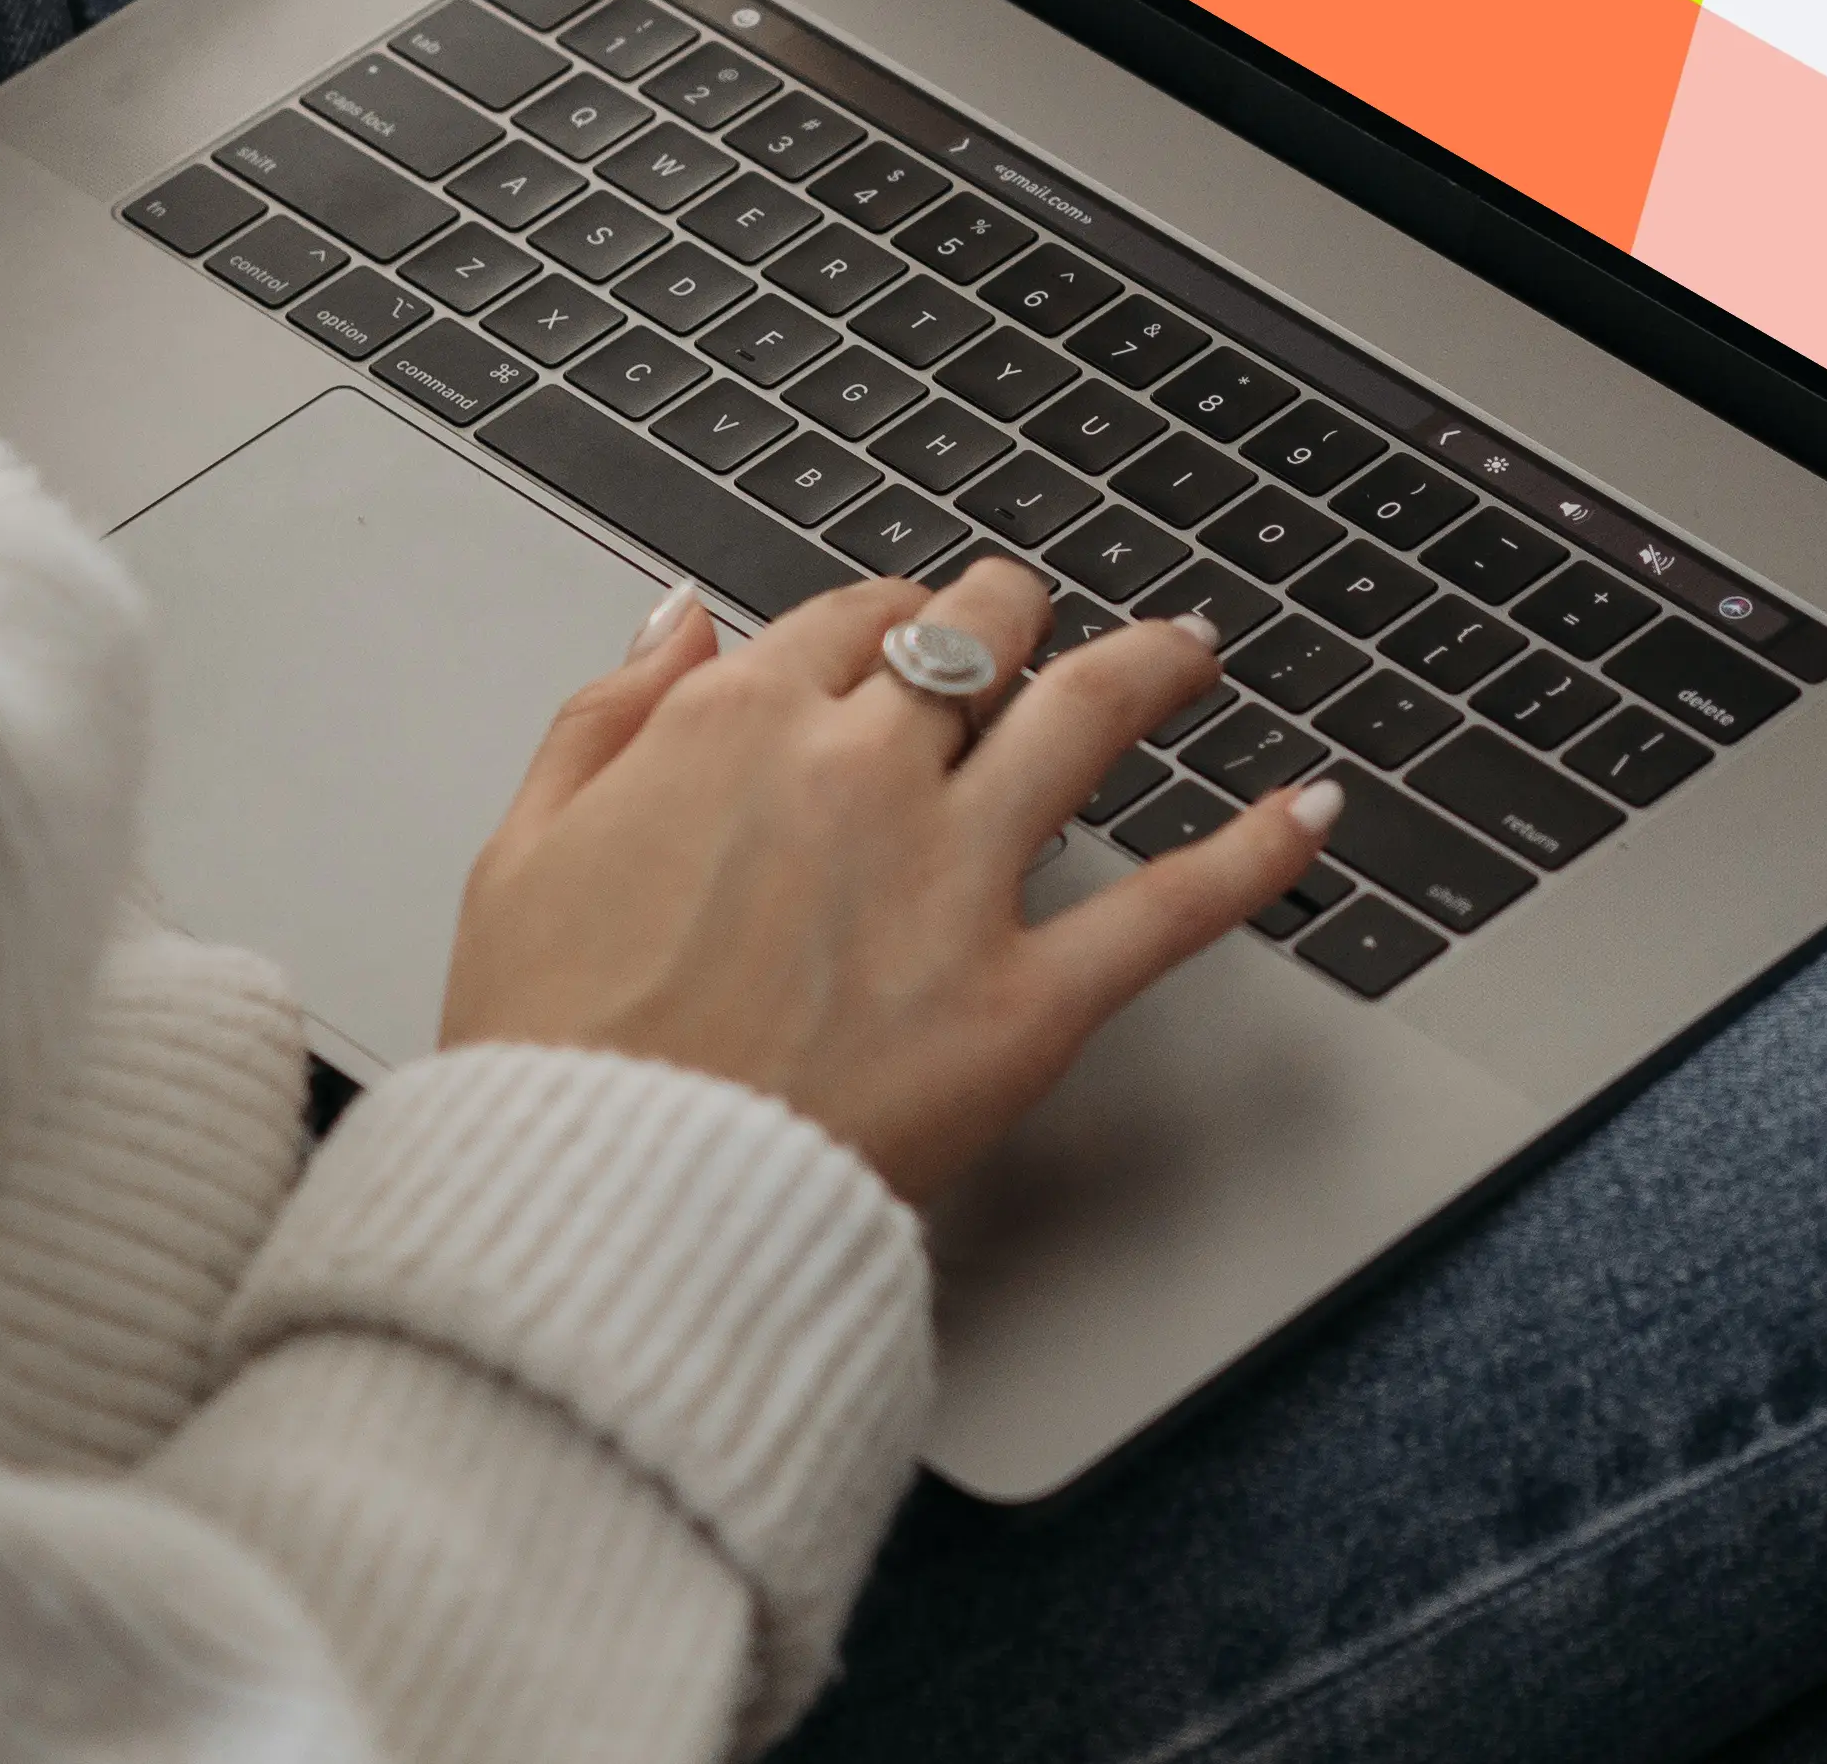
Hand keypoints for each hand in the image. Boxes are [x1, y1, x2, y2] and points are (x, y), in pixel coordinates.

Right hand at [441, 557, 1340, 1204]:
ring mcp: (954, 878)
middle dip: (1017, 615)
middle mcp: (859, 773)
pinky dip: (1255, 851)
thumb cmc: (548, 1057)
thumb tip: (678, 620)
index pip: (851, 618)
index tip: (911, 628)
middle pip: (979, 639)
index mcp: (734, 729)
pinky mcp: (1026, 997)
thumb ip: (603, 717)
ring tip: (1191, 649)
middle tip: (1041, 622)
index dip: (893, 616)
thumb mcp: (519, 854)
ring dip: (1153, 665)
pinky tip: (1308, 813)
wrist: (600, 1211)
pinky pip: (1171, 905)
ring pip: (1088, 716)